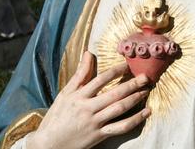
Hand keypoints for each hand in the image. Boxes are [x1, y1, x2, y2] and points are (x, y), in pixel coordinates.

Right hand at [27, 51, 150, 148]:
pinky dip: (135, 120)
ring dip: (135, 99)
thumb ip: (79, 74)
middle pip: (114, 94)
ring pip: (119, 109)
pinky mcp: (99, 135)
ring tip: (146, 90)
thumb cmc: (57, 116)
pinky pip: (120, 127)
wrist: (48, 144)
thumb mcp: (65, 93)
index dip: (116, 71)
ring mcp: (95, 122)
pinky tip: (146, 112)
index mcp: (79, 96)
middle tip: (146, 77)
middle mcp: (88, 108)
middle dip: (132, 84)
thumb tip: (88, 53)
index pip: (101, 79)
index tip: (128, 65)